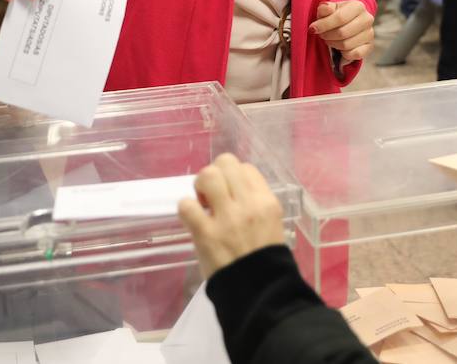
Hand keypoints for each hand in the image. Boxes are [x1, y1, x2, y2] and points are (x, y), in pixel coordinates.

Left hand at [178, 154, 285, 279]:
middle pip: (226, 163)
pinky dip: (186, 209)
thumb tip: (231, 188)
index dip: (234, 177)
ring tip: (204, 204)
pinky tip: (193, 220)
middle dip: (216, 175)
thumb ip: (253, 203)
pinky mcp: (205, 233)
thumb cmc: (264, 259)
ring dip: (200, 186)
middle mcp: (248, 205)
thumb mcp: (271, 224)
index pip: (246, 168)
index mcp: (266, 202)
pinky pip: (186, 205)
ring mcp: (226, 218)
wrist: (259, 292)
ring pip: (208, 175)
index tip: (230, 193)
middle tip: (213, 195)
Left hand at [309, 0, 373, 64]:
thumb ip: (325, 8)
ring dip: (333, 44)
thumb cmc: (336, 14)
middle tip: (321, 34)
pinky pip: (353, 54)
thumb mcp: (329, 9)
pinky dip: (343, 53)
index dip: (324, 25)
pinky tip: (339, 47)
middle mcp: (367, 19)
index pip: (340, 18)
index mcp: (358, 6)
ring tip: (329, 39)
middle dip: (327, 35)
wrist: (349, 21)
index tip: (313, 28)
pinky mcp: (369, 46)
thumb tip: (325, 8)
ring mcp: (370, 33)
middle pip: (342, 33)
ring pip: (346, 45)